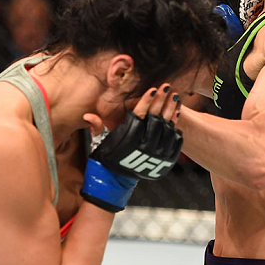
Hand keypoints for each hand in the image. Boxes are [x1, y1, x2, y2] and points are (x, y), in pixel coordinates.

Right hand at [81, 84, 180, 211]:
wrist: (117, 178)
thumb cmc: (108, 153)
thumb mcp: (100, 141)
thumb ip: (97, 126)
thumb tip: (87, 115)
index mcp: (128, 139)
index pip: (139, 116)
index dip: (146, 101)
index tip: (153, 89)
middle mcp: (144, 147)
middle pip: (156, 119)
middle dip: (162, 101)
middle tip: (167, 86)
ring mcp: (157, 154)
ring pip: (168, 128)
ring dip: (172, 111)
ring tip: (174, 96)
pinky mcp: (166, 160)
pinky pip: (175, 140)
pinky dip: (176, 125)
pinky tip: (177, 112)